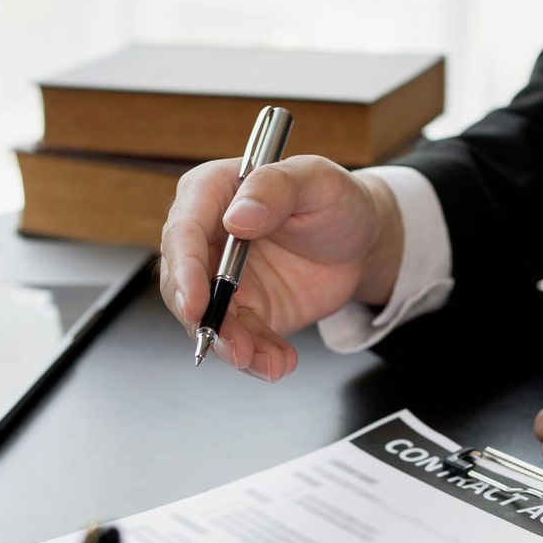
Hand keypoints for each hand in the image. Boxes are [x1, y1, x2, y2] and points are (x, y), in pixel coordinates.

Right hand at [158, 155, 404, 380]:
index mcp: (213, 193)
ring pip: (205, 320)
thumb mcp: (316, 180)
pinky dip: (256, 358)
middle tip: (234, 345)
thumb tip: (238, 218)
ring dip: (231, 347)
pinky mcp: (244, 312)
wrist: (360, 242)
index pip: (184, 230)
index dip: (185, 269)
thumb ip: (276, 189)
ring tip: (267, 362)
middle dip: (202, 320)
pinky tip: (278, 362)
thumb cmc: (334, 200)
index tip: (197, 302)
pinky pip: (238, 340)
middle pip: (182, 282)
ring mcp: (222, 280)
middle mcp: (208, 238)